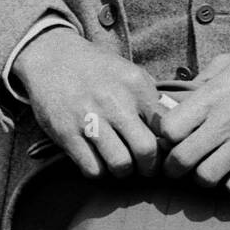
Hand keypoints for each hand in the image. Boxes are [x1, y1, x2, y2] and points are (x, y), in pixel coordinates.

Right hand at [12, 27, 162, 179]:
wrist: (53, 58)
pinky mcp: (66, 133)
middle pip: (146, 150)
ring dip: (124, 171)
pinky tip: (99, 161)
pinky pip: (92, 168)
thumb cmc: (99, 70)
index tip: (164, 151)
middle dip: (150, 167)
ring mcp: (89, 118)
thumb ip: (153, 100)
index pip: (166, 127)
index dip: (169, 145)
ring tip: (122, 165)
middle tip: (146, 167)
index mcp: (136, 87)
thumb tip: (177, 129)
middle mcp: (115, 102)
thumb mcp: (131, 74)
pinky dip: (99, 172)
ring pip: (120, 164)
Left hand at [159, 37, 229, 189]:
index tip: (174, 138)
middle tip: (182, 164)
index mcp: (213, 95)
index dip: (166, 138)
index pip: (169, 129)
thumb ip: (201, 81)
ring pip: (206, 178)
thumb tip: (175, 102)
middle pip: (181, 160)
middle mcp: (227, 120)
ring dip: (204, 177)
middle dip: (176, 166)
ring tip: (210, 168)